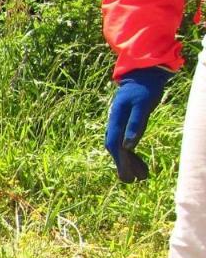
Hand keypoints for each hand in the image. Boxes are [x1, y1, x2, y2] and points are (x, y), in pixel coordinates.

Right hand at [105, 67, 171, 182]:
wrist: (142, 77)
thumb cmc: (143, 90)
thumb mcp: (142, 106)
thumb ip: (135, 125)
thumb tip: (128, 145)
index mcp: (116, 120)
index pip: (114, 145)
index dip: (119, 161)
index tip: (126, 175)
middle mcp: (114, 124)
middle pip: (116, 149)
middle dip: (124, 166)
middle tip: (132, 181)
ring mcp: (119, 125)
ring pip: (121, 148)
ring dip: (129, 162)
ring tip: (140, 175)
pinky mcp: (125, 125)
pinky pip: (126, 143)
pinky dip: (132, 154)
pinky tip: (138, 161)